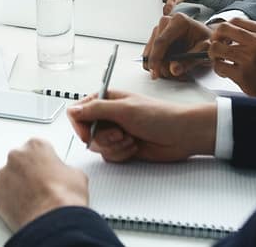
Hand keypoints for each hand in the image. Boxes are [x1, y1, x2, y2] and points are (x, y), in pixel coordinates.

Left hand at [0, 138, 88, 232]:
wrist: (52, 220)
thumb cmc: (63, 197)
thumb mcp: (76, 175)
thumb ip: (64, 168)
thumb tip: (64, 176)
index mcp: (36, 145)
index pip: (38, 148)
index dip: (45, 161)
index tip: (48, 170)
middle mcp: (16, 156)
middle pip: (21, 160)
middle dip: (28, 172)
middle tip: (40, 186)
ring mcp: (3, 174)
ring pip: (9, 177)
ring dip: (17, 185)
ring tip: (32, 199)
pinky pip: (1, 193)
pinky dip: (9, 199)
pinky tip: (22, 207)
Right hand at [66, 90, 215, 162]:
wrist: (183, 134)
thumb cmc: (159, 116)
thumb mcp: (124, 109)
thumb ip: (95, 109)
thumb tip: (72, 110)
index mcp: (106, 100)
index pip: (78, 112)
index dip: (80, 126)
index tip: (88, 135)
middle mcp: (109, 115)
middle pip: (86, 132)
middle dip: (103, 138)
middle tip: (120, 134)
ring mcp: (116, 132)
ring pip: (98, 146)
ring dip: (114, 147)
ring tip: (131, 139)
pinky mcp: (123, 146)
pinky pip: (110, 156)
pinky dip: (121, 154)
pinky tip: (135, 147)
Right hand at [141, 12, 211, 79]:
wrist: (206, 37)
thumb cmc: (206, 41)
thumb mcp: (203, 51)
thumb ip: (189, 61)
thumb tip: (173, 69)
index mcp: (179, 21)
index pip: (162, 41)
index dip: (156, 57)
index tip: (154, 70)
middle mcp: (167, 22)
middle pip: (154, 47)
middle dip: (161, 64)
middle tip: (174, 75)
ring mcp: (160, 29)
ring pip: (151, 52)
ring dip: (161, 65)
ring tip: (177, 69)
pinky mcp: (156, 36)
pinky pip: (151, 53)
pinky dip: (159, 63)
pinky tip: (171, 65)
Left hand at [208, 17, 255, 97]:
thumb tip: (233, 31)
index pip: (236, 20)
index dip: (226, 28)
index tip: (224, 36)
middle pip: (223, 29)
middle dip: (216, 37)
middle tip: (218, 46)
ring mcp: (250, 59)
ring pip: (216, 48)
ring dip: (215, 54)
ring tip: (221, 60)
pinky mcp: (243, 75)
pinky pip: (219, 66)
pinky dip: (218, 69)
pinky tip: (226, 72)